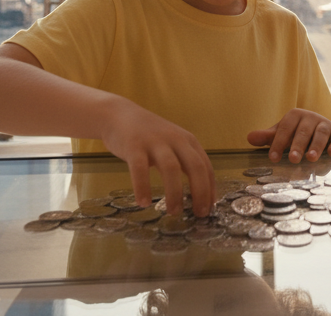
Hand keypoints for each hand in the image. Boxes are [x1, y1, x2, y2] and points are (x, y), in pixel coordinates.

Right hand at [99, 98, 215, 215]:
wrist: (120, 116)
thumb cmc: (149, 136)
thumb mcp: (173, 144)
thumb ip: (186, 162)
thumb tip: (200, 193)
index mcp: (188, 141)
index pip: (206, 166)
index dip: (210, 188)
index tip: (210, 208)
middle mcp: (175, 139)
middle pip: (195, 166)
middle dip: (200, 192)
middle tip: (199, 214)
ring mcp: (154, 141)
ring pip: (170, 168)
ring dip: (174, 193)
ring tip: (173, 212)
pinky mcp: (134, 145)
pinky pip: (140, 169)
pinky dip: (143, 187)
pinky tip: (143, 203)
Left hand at [247, 108, 330, 163]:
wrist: (318, 127)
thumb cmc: (296, 133)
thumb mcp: (281, 133)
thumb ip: (267, 137)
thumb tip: (249, 138)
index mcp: (295, 115)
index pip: (285, 128)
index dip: (278, 143)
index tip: (272, 158)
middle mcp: (311, 117)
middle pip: (303, 131)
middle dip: (297, 145)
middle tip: (292, 159)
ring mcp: (325, 124)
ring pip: (321, 134)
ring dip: (316, 146)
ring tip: (311, 158)